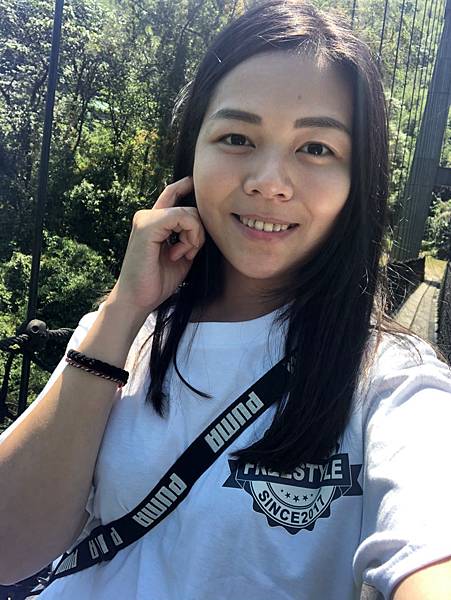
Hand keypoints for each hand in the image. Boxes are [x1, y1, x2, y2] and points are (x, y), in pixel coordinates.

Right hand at [107, 177, 204, 315]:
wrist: (138, 299)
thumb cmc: (158, 281)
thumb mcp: (181, 255)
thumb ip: (190, 237)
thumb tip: (207, 224)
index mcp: (154, 222)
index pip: (172, 194)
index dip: (186, 185)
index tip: (197, 181)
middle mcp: (147, 215)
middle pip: (189, 207)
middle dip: (198, 231)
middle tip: (189, 253)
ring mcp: (145, 218)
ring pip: (189, 212)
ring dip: (194, 237)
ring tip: (182, 255)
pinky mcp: (147, 226)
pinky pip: (182, 217)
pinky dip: (189, 237)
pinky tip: (179, 253)